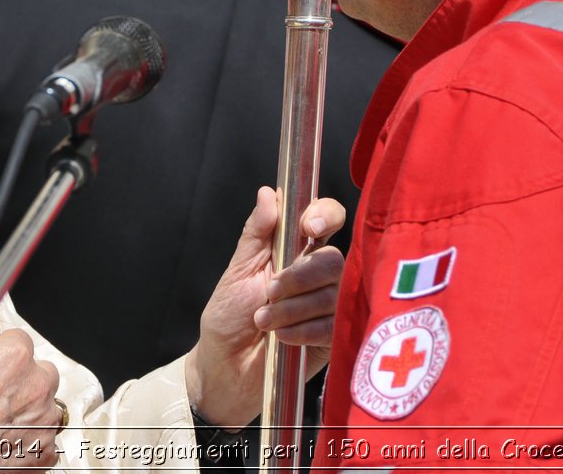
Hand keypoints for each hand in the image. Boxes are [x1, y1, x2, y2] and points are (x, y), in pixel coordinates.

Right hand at [0, 301, 62, 470]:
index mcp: (13, 356)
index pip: (20, 342)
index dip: (0, 356)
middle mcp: (36, 385)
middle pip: (38, 372)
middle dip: (19, 383)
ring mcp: (45, 420)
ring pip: (43, 407)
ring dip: (25, 413)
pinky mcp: (46, 451)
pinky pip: (43, 440)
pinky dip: (27, 442)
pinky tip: (2, 445)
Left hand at [185, 188, 345, 428]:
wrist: (226, 370)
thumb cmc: (229, 318)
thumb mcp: (238, 271)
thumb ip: (256, 233)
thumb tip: (268, 193)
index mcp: (296, 249)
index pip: (326, 217)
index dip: (325, 215)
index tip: (308, 227)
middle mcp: (318, 274)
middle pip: (333, 258)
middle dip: (299, 276)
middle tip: (269, 293)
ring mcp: (331, 305)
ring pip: (333, 293)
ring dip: (294, 308)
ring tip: (265, 322)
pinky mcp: (335, 337)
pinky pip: (334, 325)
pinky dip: (304, 331)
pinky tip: (284, 339)